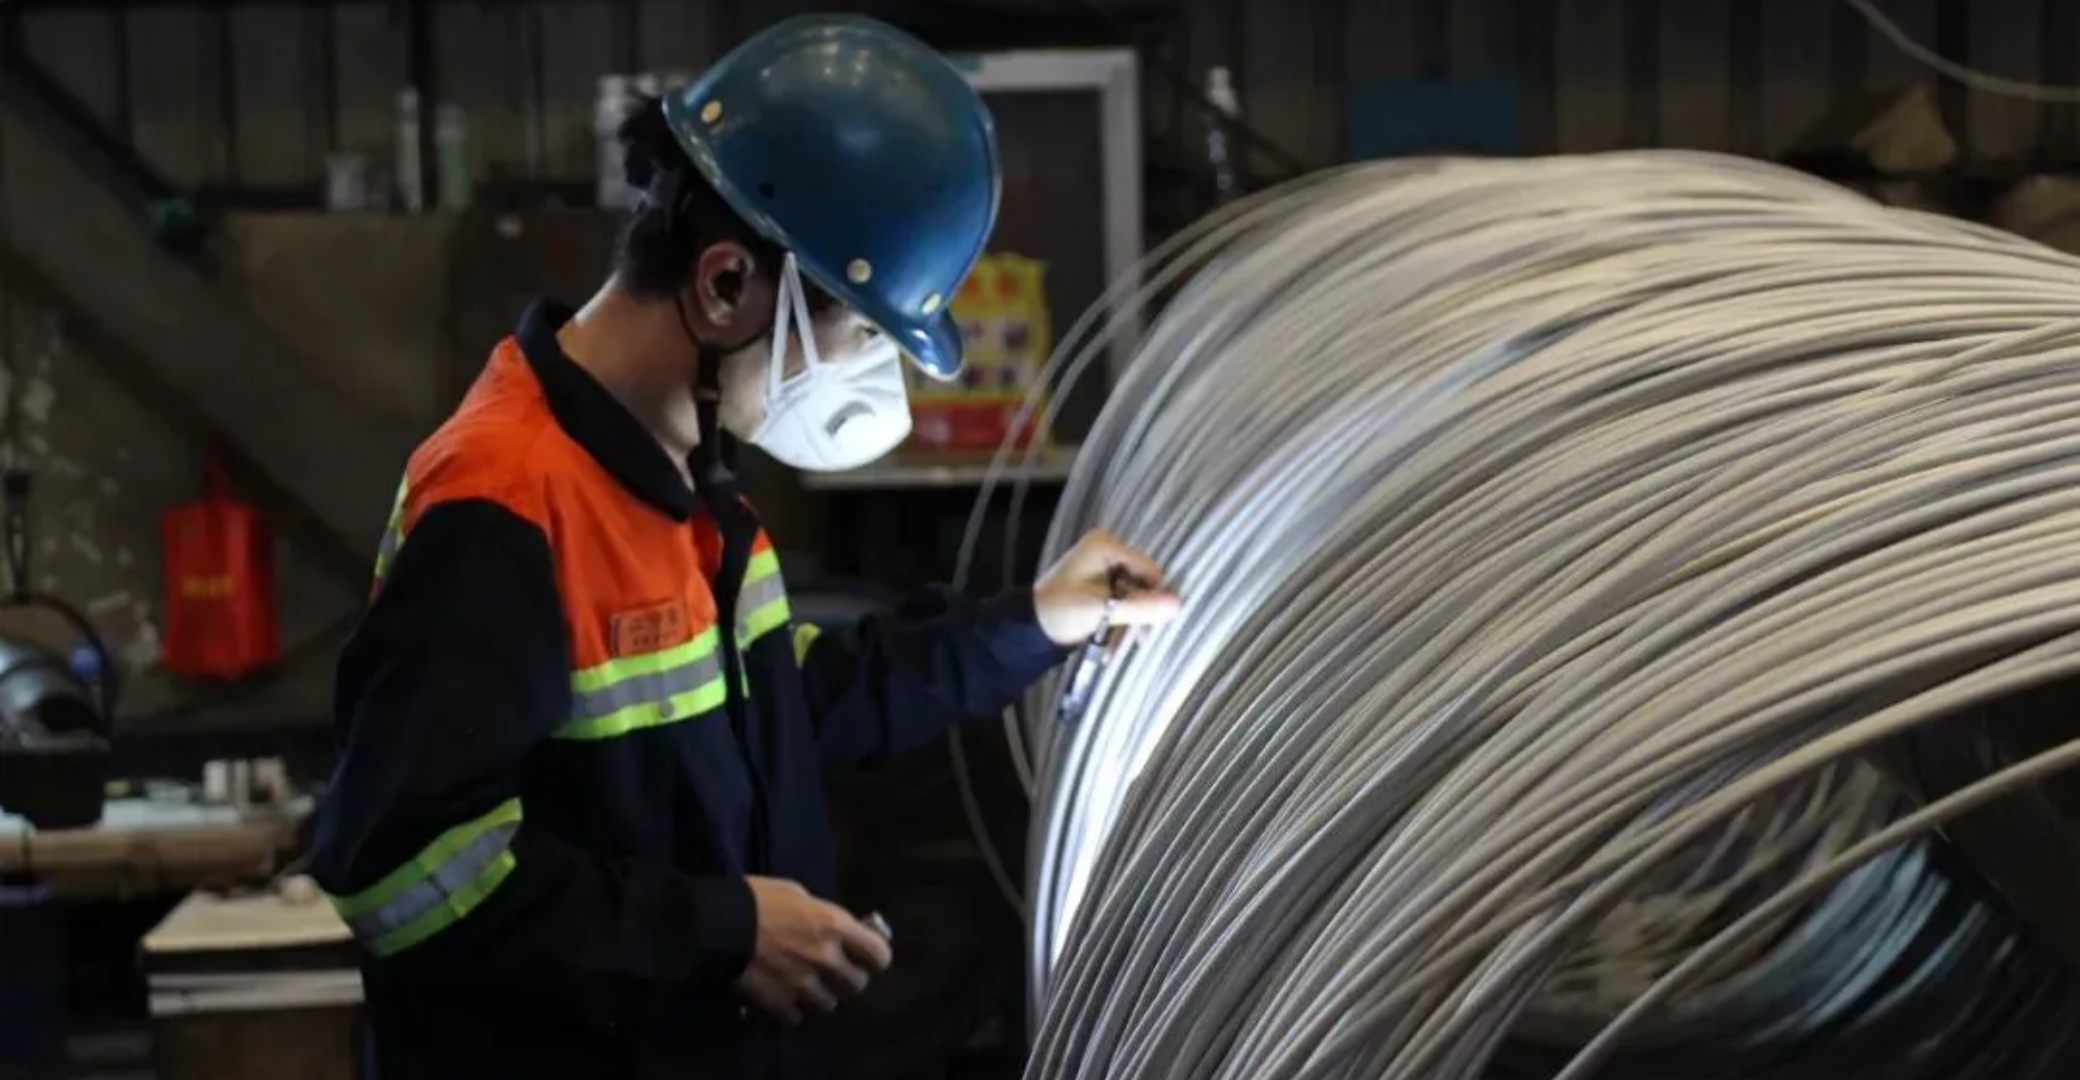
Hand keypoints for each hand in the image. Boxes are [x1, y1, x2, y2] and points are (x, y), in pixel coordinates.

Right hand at [737, 877, 891, 1024]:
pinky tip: (783, 996)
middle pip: (857, 984)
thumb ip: (822, 915)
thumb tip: (835, 927)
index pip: (879, 954)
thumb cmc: (757, 898)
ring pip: (829, 1004)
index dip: (876, 956)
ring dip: (822, 995)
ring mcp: (804, 985)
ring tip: (807, 985)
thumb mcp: (798, 894)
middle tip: (836, 971)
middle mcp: (827, 959)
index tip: (869, 956)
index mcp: (835, 926)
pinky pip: (797, 1016)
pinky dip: (792, 1009)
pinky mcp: (779, 1003)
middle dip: (849, 978)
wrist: (719, 925)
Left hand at [1032, 529, 1182, 647]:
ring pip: (1133, 595)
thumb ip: (1140, 608)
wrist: (1026, 630)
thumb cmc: (1060, 613)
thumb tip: (1179, 605)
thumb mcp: (1102, 611)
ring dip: (1128, 622)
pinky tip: (1108, 642)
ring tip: (1116, 647)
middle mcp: (1106, 550)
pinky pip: (1121, 600)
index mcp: (1105, 545)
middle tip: (1135, 641)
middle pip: (1143, 583)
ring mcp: (1101, 566)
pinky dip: (1118, 621)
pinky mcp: (1098, 584)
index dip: (1152, 599)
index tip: (1146, 628)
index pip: (1149, 571)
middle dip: (1139, 614)